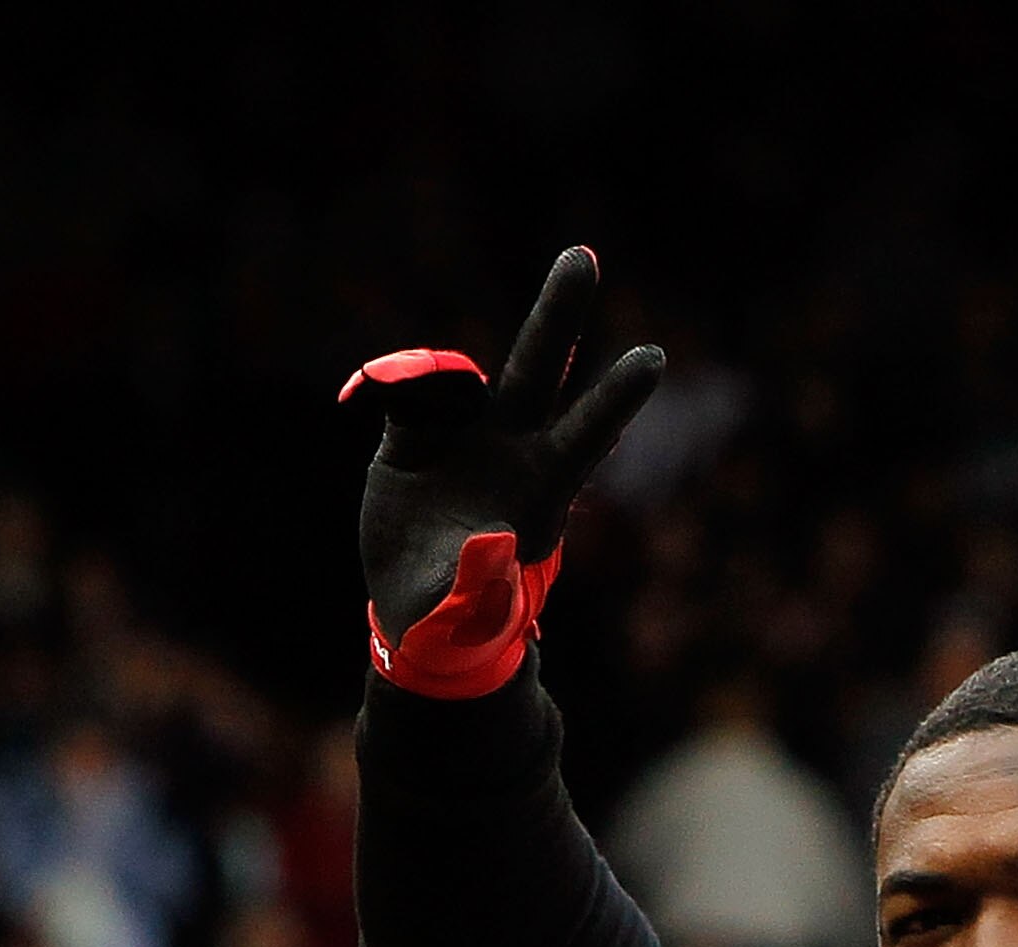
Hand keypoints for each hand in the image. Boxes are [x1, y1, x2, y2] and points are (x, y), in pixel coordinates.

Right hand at [341, 247, 663, 698]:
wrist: (417, 611)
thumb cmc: (460, 619)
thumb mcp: (472, 616)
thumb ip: (484, 586)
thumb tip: (489, 544)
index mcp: (542, 488)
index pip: (587, 433)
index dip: (617, 396)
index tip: (654, 357)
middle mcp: (511, 446)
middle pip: (538, 367)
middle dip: (559, 311)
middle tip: (582, 256)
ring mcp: (464, 435)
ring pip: (458, 375)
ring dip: (439, 365)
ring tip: (399, 394)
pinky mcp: (414, 436)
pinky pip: (404, 392)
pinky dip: (387, 387)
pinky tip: (363, 399)